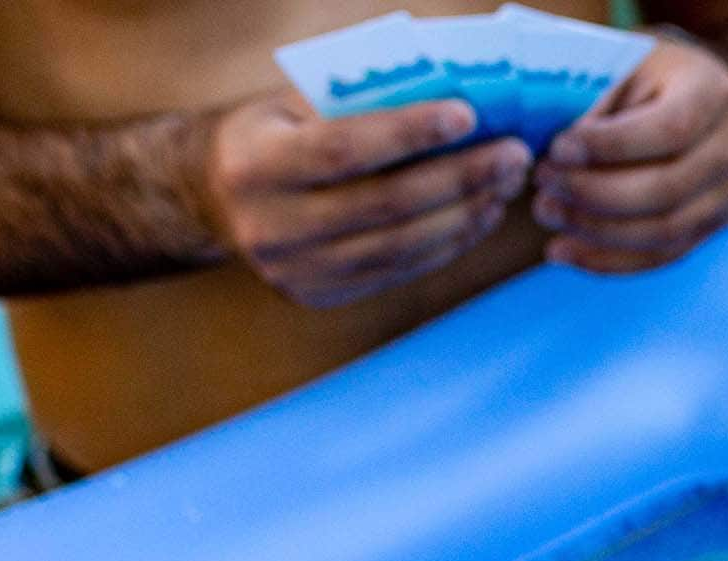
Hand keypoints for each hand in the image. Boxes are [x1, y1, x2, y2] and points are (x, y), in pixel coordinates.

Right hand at [202, 94, 530, 306]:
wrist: (213, 198)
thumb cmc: (270, 134)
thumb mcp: (291, 105)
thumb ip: (355, 103)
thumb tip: (446, 98)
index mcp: (258, 163)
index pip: (347, 148)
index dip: (411, 133)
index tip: (469, 115)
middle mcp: (273, 226)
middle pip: (387, 205)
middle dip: (460, 178)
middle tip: (514, 156)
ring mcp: (297, 271)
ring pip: (401, 247)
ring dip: (465, 216)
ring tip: (505, 187)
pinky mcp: (321, 295)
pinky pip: (398, 271)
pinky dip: (446, 244)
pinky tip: (478, 218)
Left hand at [532, 38, 727, 274]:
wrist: (687, 99)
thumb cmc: (643, 77)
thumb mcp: (623, 66)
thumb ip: (597, 103)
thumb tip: (561, 158)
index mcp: (714, 91)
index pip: (669, 130)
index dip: (611, 147)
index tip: (556, 150)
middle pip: (667, 190)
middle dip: (595, 195)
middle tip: (543, 190)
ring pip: (663, 233)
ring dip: (596, 233)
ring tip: (548, 216)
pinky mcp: (711, 230)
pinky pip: (659, 258)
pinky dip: (607, 261)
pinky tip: (565, 252)